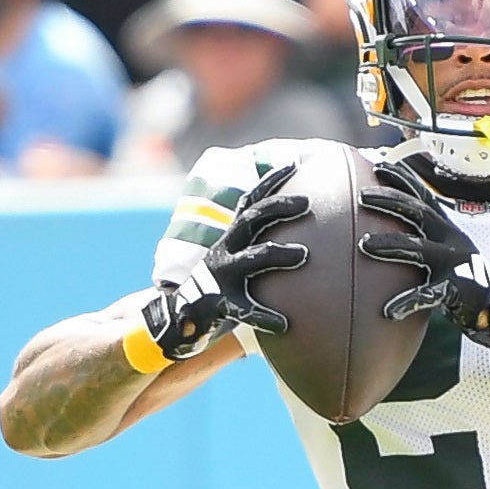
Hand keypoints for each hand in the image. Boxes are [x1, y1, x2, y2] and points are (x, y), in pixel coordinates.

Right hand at [142, 162, 307, 353]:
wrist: (181, 316)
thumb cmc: (223, 286)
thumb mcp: (239, 259)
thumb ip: (262, 245)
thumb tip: (308, 238)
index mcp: (232, 236)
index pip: (251, 200)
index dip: (271, 181)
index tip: (294, 163)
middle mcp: (226, 249)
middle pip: (251, 219)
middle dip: (278, 207)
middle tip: (306, 203)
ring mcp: (221, 275)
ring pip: (250, 259)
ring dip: (277, 253)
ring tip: (304, 254)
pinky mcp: (219, 303)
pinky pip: (245, 310)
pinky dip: (264, 317)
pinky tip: (283, 324)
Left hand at [359, 157, 489, 352]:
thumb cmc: (462, 278)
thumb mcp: (446, 249)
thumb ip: (424, 236)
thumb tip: (390, 226)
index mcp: (447, 228)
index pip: (423, 195)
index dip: (402, 178)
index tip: (378, 164)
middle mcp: (450, 239)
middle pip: (418, 212)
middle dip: (390, 200)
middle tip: (362, 196)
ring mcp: (453, 263)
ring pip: (419, 248)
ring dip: (390, 245)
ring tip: (363, 245)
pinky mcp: (455, 289)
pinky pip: (427, 294)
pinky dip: (407, 302)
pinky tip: (388, 310)